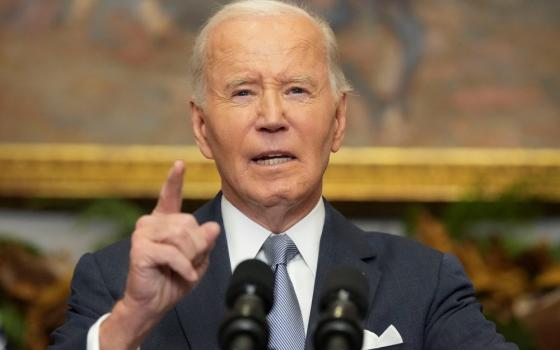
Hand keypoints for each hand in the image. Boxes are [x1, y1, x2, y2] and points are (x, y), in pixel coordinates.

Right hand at [100, 161, 220, 349]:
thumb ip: (205, 242)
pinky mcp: (140, 249)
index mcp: (164, 222)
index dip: (175, 180)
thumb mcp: (197, 260)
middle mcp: (150, 223)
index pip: (169, 196)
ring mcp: (142, 234)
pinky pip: (173, 253)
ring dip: (191, 257)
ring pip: (182, 237)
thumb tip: (212, 228)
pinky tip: (183, 275)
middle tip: (190, 263)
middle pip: (189, 224)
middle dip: (197, 247)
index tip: (180, 164)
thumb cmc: (172, 280)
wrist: (152, 304)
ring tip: (184, 269)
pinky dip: (184, 267)